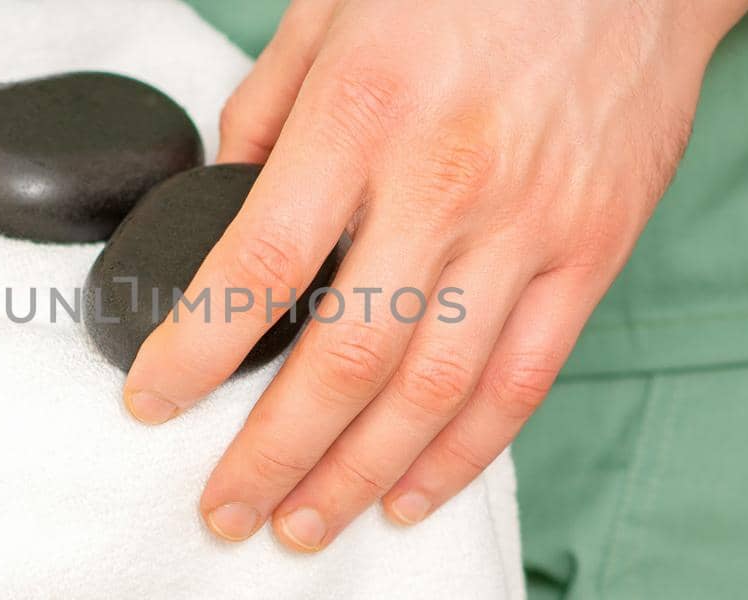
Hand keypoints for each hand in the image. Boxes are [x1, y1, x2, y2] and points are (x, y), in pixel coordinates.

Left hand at [125, 0, 747, 550]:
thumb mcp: (333, 8)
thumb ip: (266, 111)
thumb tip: (223, 202)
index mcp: (363, 113)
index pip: (258, 266)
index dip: (195, 353)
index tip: (153, 400)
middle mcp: (446, 180)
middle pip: (345, 359)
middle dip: (272, 453)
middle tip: (226, 507)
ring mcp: (529, 226)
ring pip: (433, 392)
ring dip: (358, 476)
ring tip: (303, 524)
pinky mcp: (593, 252)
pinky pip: (523, 381)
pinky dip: (463, 454)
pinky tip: (409, 493)